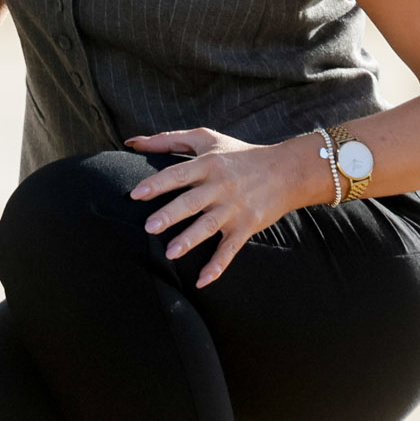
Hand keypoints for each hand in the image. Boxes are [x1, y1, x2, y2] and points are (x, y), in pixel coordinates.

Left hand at [124, 128, 323, 287]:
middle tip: (149, 227)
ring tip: (170, 253)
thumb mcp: (206, 140)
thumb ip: (168, 141)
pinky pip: (230, 249)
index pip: (179, 174)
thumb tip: (132, 142)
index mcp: (208, 165)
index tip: (136, 194)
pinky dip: (217, 265)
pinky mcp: (247, 226)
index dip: (158, 184)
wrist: (287, 171)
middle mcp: (221, 187)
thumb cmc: (239, 154)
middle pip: (192, 202)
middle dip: (170, 214)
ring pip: (209, 226)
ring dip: (190, 239)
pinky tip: (202, 280)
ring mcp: (234, 208)